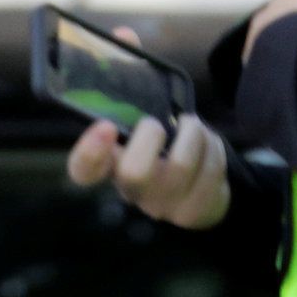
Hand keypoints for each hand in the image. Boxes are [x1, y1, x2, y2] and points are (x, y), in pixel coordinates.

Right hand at [69, 107, 232, 229]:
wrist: (196, 197)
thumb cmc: (162, 156)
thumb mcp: (140, 137)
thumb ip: (130, 118)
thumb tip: (125, 84)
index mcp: (111, 169)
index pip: (84, 171)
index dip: (89, 152)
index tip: (105, 126)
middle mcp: (132, 193)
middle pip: (133, 173)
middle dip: (151, 135)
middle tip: (158, 125)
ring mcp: (163, 206)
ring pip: (181, 166)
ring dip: (193, 134)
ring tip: (192, 127)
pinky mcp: (194, 212)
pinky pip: (210, 171)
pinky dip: (213, 147)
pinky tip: (208, 145)